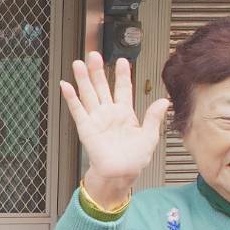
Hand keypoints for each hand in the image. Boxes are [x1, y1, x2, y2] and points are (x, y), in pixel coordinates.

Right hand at [59, 52, 169, 206]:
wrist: (120, 174)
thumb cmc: (134, 160)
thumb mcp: (150, 136)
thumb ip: (154, 117)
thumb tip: (163, 101)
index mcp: (125, 114)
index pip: (123, 89)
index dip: (122, 75)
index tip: (123, 61)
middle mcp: (109, 113)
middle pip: (102, 86)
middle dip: (98, 70)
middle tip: (95, 55)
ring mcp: (96, 119)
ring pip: (88, 94)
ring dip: (83, 79)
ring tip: (79, 64)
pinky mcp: (86, 127)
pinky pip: (77, 110)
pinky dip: (71, 98)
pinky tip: (66, 85)